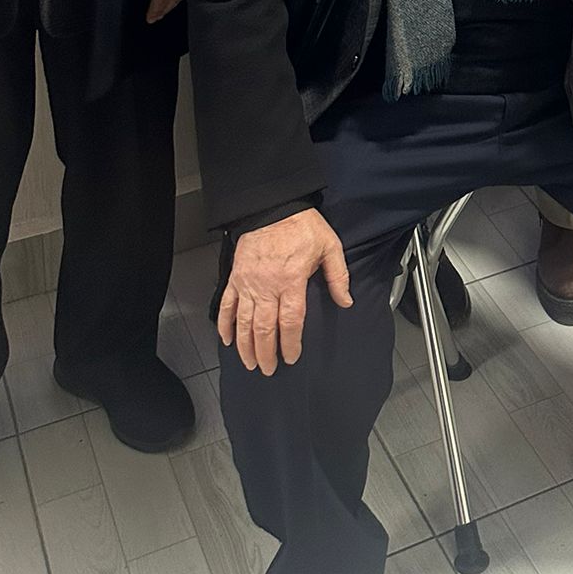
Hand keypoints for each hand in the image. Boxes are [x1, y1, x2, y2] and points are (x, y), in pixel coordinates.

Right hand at [218, 210, 351, 373]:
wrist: (273, 204)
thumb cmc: (302, 225)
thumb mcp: (329, 245)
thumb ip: (338, 276)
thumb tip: (346, 302)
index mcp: (291, 280)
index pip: (290, 321)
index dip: (290, 343)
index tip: (291, 357)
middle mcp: (267, 286)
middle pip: (264, 328)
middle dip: (266, 353)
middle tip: (268, 369)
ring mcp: (248, 282)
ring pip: (244, 322)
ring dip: (246, 346)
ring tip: (249, 363)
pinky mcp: (235, 277)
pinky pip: (227, 305)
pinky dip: (225, 324)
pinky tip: (227, 340)